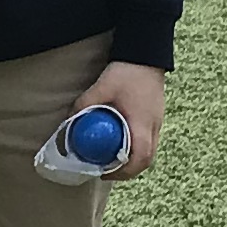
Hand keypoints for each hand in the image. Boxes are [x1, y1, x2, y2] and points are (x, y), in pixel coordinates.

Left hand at [75, 60, 168, 178]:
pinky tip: (121, 142)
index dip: (123, 172)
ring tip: (112, 159)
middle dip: (127, 171)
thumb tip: (68, 122)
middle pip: (146, 160)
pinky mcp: (156, 116)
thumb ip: (85, 104)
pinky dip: (136, 148)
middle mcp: (154, 126)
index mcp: (143, 123)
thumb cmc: (126, 71)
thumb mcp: (101, 87)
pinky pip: (149, 140)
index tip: (104, 173)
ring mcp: (158, 122)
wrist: (146, 53)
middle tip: (106, 171)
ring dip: (132, 160)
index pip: (139, 158)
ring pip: (149, 151)